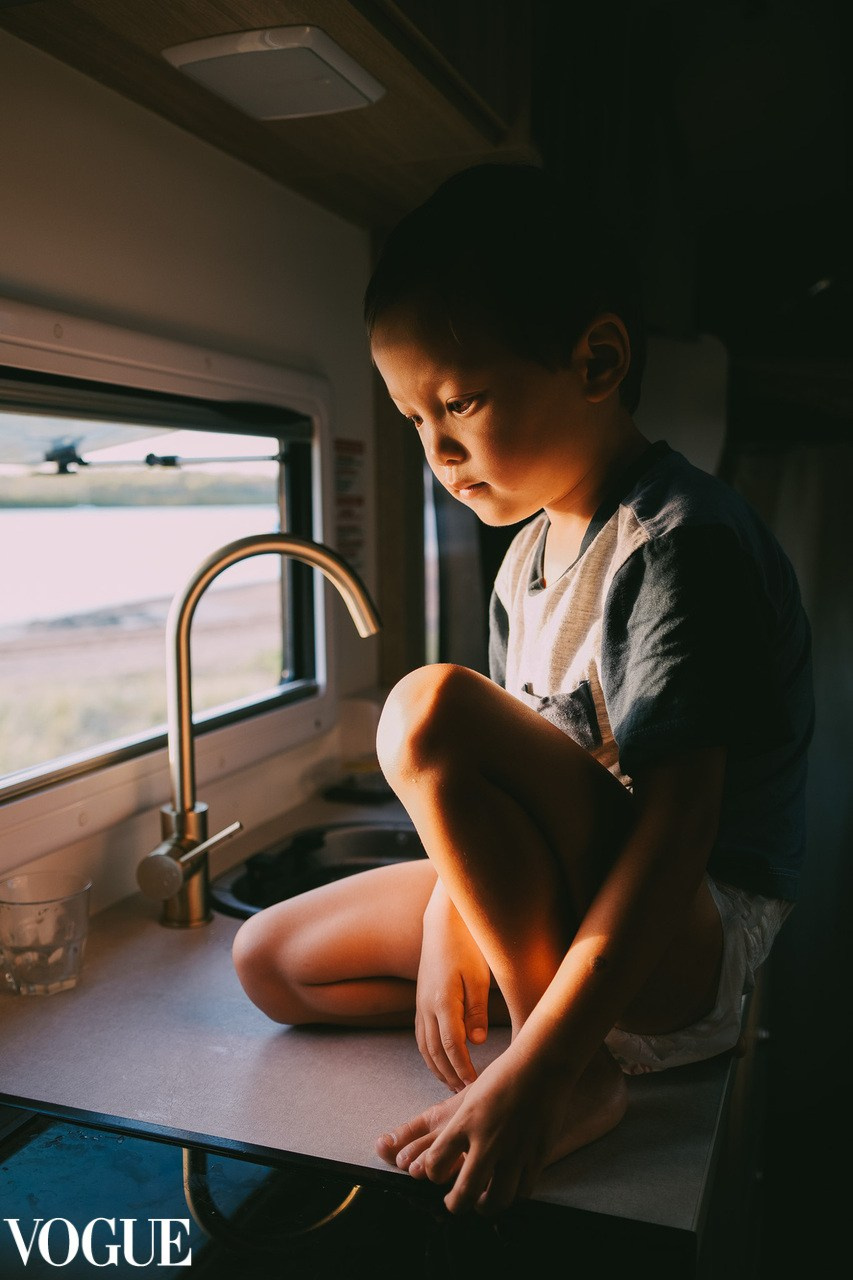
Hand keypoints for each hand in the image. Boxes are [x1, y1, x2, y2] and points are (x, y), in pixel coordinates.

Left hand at [408, 1044, 566, 1214]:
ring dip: (484, 1207)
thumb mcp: (471, 1097)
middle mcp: (488, 1140)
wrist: (542, 1065)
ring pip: (496, 1200)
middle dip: (455, 1205)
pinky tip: (507, 1189)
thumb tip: (446, 1151)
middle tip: (454, 1203)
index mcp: (465, 1122)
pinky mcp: (537, 1156)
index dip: (432, 1175)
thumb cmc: (504, 1076)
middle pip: (464, 1193)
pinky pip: (522, 1191)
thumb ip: (458, 1126)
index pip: (436, 1164)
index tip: (436, 1173)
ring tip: (480, 1202)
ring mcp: (514, 1151)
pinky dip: (512, 1196)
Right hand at [416, 883, 490, 1090]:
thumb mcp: (479, 977)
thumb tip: (476, 1042)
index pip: (451, 1046)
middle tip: (466, 1093)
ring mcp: (420, 1005)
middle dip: (450, 1075)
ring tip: (453, 1084)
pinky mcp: (420, 1002)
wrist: (442, 924)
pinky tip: (440, 1062)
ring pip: (424, 1047)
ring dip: (438, 1069)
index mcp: (442, 1001)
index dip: (463, 1068)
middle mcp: (426, 1007)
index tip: (476, 1085)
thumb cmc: (466, 947)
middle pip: (434, 1052)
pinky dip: (429, 1055)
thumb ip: (477, 1011)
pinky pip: (421, 1037)